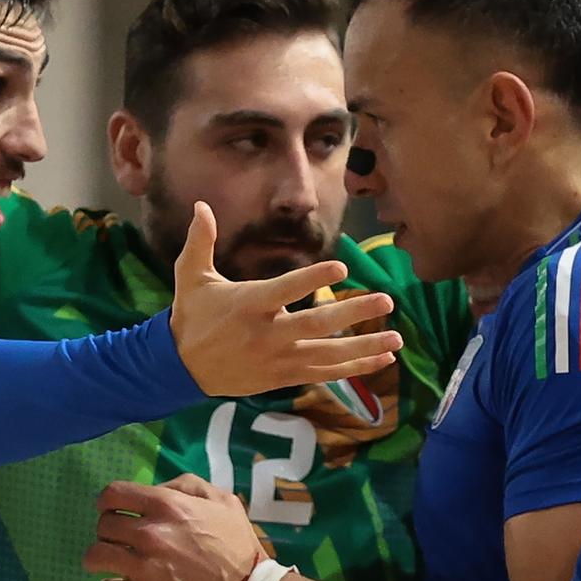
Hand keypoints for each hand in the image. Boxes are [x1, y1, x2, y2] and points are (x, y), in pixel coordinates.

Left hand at [87, 473, 267, 580]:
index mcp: (166, 505)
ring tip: (113, 566)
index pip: (112, 495)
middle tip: (122, 544)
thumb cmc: (239, 548)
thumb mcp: (224, 502)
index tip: (113, 514)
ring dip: (100, 560)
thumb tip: (159, 488)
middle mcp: (149, 533)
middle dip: (109, 533)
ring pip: (95, 557)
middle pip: (102, 526)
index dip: (108, 504)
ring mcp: (143, 569)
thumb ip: (189, 486)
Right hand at [167, 200, 399, 395]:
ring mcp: (279, 359)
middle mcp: (268, 334)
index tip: (341, 266)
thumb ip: (200, 240)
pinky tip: (382, 362)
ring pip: (329, 356)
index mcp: (249, 305)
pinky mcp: (285, 377)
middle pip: (318, 325)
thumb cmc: (192, 315)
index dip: (313, 279)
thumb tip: (201, 204)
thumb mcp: (191, 276)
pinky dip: (356, 369)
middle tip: (386, 301)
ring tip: (397, 340)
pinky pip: (327, 374)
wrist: (183, 367)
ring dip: (365, 348)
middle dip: (355, 313)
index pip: (286, 289)